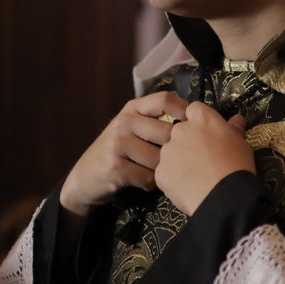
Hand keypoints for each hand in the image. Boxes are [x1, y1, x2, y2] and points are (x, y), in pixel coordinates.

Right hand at [60, 92, 190, 216]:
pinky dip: (149, 184)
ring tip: (152, 173)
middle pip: (168, 133)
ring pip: (160, 159)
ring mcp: (118, 142)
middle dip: (175, 152)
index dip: (185, 110)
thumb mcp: (133, 129)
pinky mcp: (115, 166)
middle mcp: (125, 121)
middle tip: (172, 162)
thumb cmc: (118, 153)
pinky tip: (140, 182)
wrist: (85, 178)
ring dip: (161, 171)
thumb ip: (158, 122)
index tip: (198, 127)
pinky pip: (148, 177)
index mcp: (133, 108)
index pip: (165, 99)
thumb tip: (199, 120)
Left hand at [154, 101, 253, 215]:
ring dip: (179, 160)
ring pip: (170, 152)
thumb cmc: (236, 165)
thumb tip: (237, 119)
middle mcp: (180, 130)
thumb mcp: (241, 143)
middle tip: (201, 157)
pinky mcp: (160, 172)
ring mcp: (167, 151)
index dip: (199, 121)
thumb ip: (234, 129)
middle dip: (187, 141)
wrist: (223, 196)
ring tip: (194, 176)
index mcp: (201, 118)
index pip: (194, 110)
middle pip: (179, 131)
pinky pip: (166, 172)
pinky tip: (187, 187)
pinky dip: (174, 178)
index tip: (206, 133)